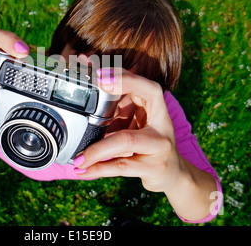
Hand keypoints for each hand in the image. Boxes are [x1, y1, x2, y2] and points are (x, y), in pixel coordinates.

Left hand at [74, 68, 183, 192]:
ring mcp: (159, 146)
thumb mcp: (134, 124)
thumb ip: (116, 110)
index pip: (146, 85)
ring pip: (126, 140)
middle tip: (95, 84)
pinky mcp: (154, 168)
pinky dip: (98, 169)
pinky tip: (82, 170)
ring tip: (77, 156)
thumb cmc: (148, 145)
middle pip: (143, 100)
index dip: (126, 77)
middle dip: (118, 90)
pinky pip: (122, 166)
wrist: (173, 175)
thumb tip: (83, 98)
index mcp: (155, 108)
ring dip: (97, 148)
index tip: (101, 74)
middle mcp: (161, 123)